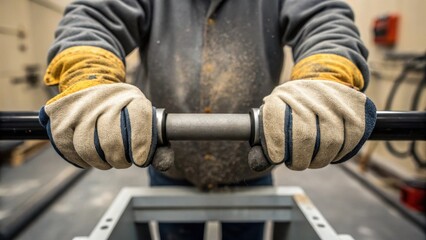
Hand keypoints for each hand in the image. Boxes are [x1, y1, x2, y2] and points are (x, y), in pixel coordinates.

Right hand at [38, 46, 161, 168]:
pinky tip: (90, 159)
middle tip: (124, 161)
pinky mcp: (61, 118)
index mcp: (131, 98)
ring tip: (108, 161)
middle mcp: (105, 99)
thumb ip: (157, 145)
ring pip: (88, 148)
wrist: (91, 82)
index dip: (141, 145)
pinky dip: (81, 160)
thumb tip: (164, 164)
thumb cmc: (123, 109)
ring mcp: (81, 108)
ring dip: (100, 162)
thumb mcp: (145, 119)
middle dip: (119, 159)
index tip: (140, 160)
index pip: (138, 121)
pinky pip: (69, 148)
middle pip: (111, 141)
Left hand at [249, 80, 375, 170]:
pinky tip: (332, 155)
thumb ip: (264, 142)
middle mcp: (306, 93)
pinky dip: (341, 153)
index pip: (276, 124)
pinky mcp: (354, 105)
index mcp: (281, 96)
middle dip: (300, 159)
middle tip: (297, 164)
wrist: (320, 79)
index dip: (276, 147)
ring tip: (313, 161)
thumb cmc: (291, 108)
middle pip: (305, 136)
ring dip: (320, 159)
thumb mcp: (272, 117)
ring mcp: (332, 98)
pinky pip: (351, 138)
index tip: (278, 158)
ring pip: (331, 140)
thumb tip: (258, 163)